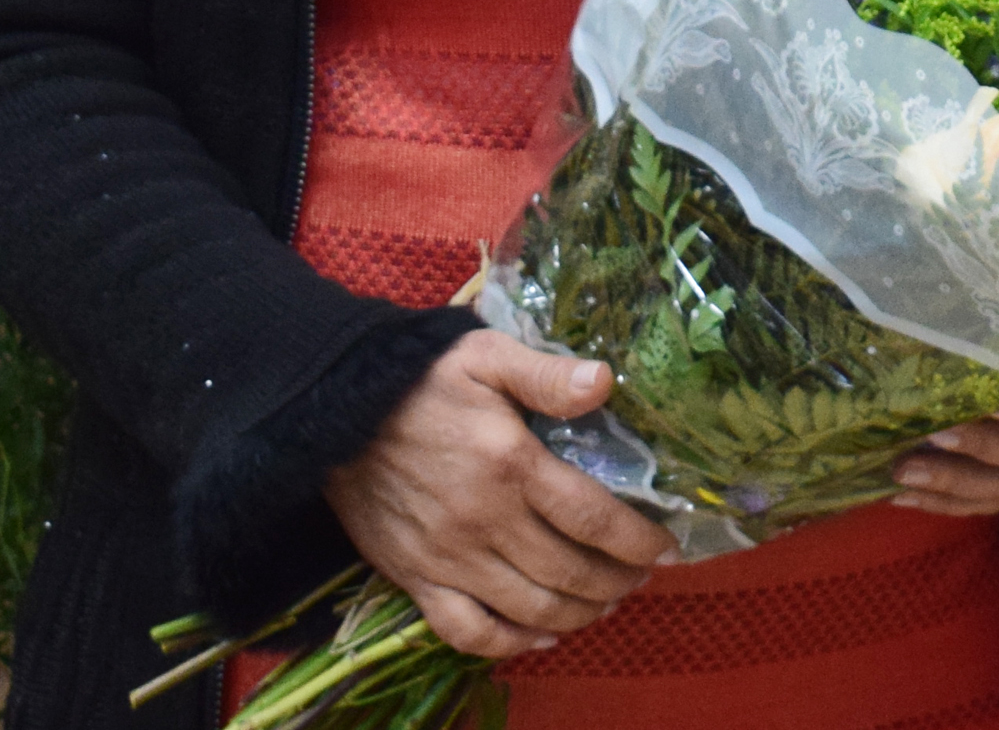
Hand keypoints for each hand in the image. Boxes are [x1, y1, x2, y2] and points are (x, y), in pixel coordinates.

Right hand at [320, 335, 678, 660]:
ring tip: (607, 602)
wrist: (331, 413)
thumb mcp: (487, 355)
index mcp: (511, 466)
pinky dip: (509, 644)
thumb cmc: (421, 379)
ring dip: (578, 614)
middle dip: (617, 580)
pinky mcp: (413, 578)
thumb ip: (548, 373)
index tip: (667, 547)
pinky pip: (466, 631)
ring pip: (528, 609)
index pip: (592, 518)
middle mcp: (484, 522)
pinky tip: (541, 635)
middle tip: (641, 574)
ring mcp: (447, 558)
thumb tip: (606, 381)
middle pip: (569, 572)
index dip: (637, 540)